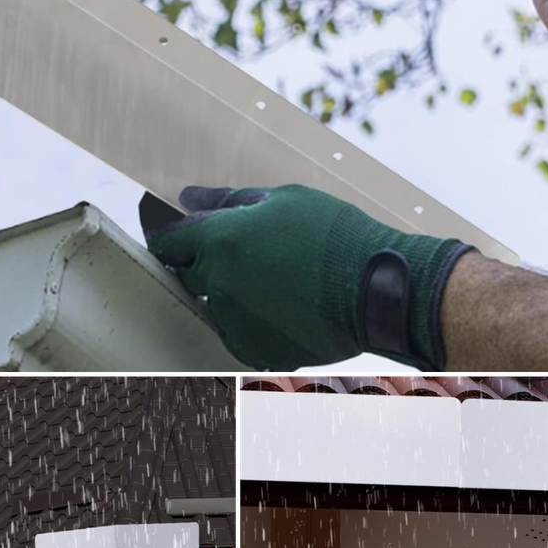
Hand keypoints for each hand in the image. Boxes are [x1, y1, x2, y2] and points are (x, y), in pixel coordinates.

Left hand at [143, 184, 470, 371]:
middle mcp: (217, 282)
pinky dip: (248, 323)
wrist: (378, 289)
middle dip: (208, 264)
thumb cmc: (335, 234)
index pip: (169, 243)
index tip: (187, 239)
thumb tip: (189, 198)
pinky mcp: (253, 350)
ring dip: (229, 295)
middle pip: (189, 275)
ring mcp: (233, 320)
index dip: (176, 239)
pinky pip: (234, 334)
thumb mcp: (283, 200)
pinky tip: (282, 308)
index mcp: (219, 239)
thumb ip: (228, 201)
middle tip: (250, 257)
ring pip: (213, 307)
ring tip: (275, 284)